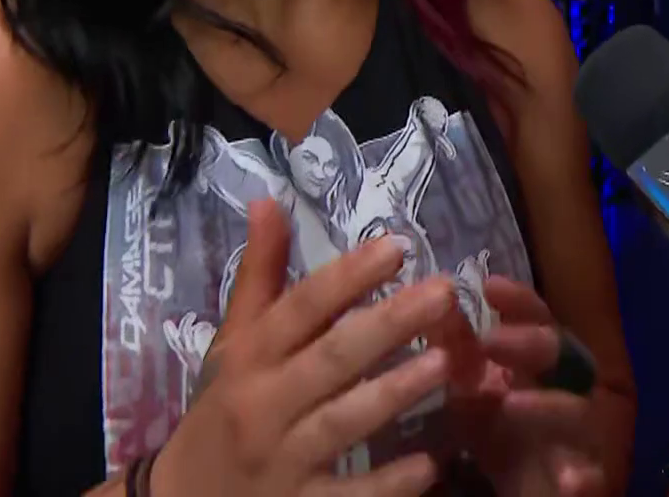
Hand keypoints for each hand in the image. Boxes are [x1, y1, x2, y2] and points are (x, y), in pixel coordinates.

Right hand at [148, 200, 459, 495]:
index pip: (300, 309)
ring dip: (393, 392)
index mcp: (251, 358)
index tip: (397, 246)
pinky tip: (430, 462)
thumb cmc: (222, 412)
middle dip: (386, 323)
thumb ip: (260, 276)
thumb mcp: (234, 344)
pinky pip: (348, 495)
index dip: (347, 276)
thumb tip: (268, 201)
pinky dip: (387, 482)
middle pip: (329, 358)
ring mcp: (282, 460)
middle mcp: (263, 404)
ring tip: (445, 362)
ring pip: (341, 422)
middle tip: (443, 292)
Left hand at [459, 276, 608, 496]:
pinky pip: (594, 477)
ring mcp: (583, 435)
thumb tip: (434, 301)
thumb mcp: (472, 396)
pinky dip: (584, 478)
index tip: (490, 285)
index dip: (520, 302)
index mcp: (544, 368)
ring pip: (581, 413)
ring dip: (550, 406)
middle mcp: (570, 392)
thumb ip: (458, 353)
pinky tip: (570, 480)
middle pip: (565, 356)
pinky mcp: (588, 480)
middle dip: (532, 344)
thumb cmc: (504, 440)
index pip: (540, 321)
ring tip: (513, 404)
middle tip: (492, 341)